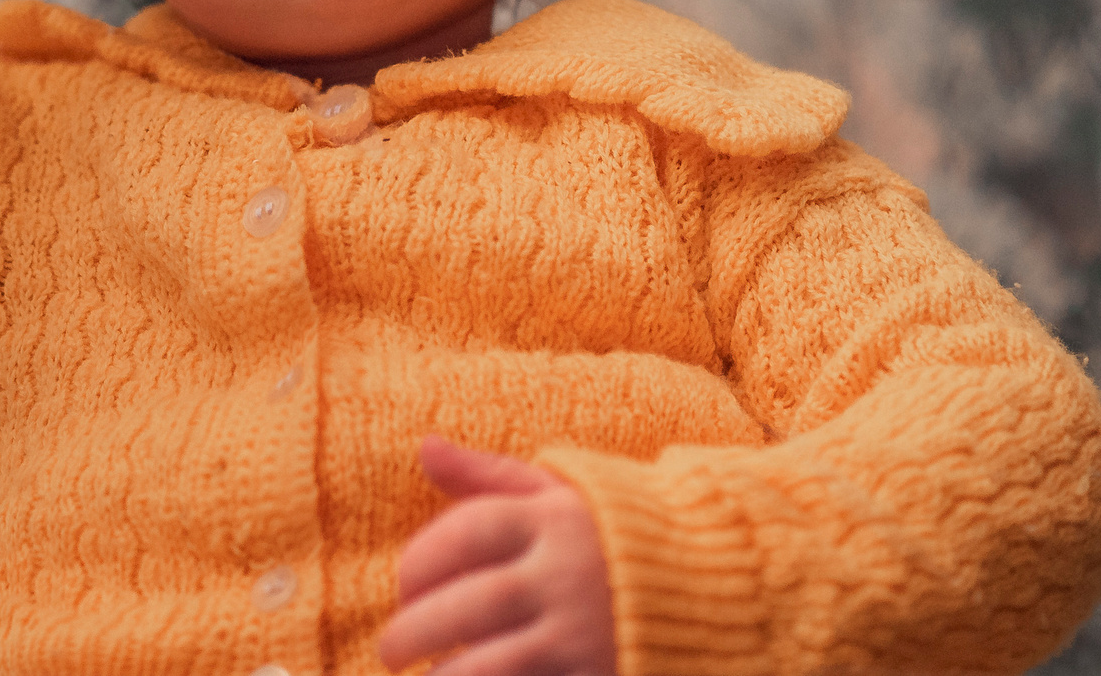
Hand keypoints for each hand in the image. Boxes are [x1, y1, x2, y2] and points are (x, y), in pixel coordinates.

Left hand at [378, 434, 617, 675]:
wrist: (709, 582)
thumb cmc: (610, 535)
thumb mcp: (557, 493)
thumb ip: (487, 474)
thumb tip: (424, 446)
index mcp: (556, 520)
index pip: (470, 531)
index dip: (421, 559)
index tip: (403, 586)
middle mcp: (570, 574)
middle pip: (474, 603)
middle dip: (416, 630)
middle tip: (390, 649)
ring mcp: (588, 633)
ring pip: (496, 663)